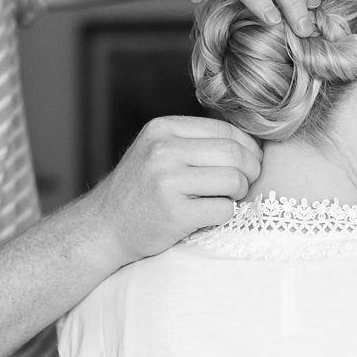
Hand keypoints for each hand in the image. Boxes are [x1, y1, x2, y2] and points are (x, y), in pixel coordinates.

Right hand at [81, 117, 261, 265]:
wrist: (104, 227)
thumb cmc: (141, 189)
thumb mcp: (158, 150)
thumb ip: (196, 141)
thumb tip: (253, 140)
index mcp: (163, 129)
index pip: (226, 130)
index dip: (249, 147)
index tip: (251, 162)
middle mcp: (163, 151)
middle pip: (235, 154)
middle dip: (251, 171)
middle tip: (244, 184)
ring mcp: (167, 182)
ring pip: (234, 181)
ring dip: (239, 193)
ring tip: (225, 198)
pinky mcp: (174, 213)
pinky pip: (224, 209)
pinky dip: (225, 214)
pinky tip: (209, 215)